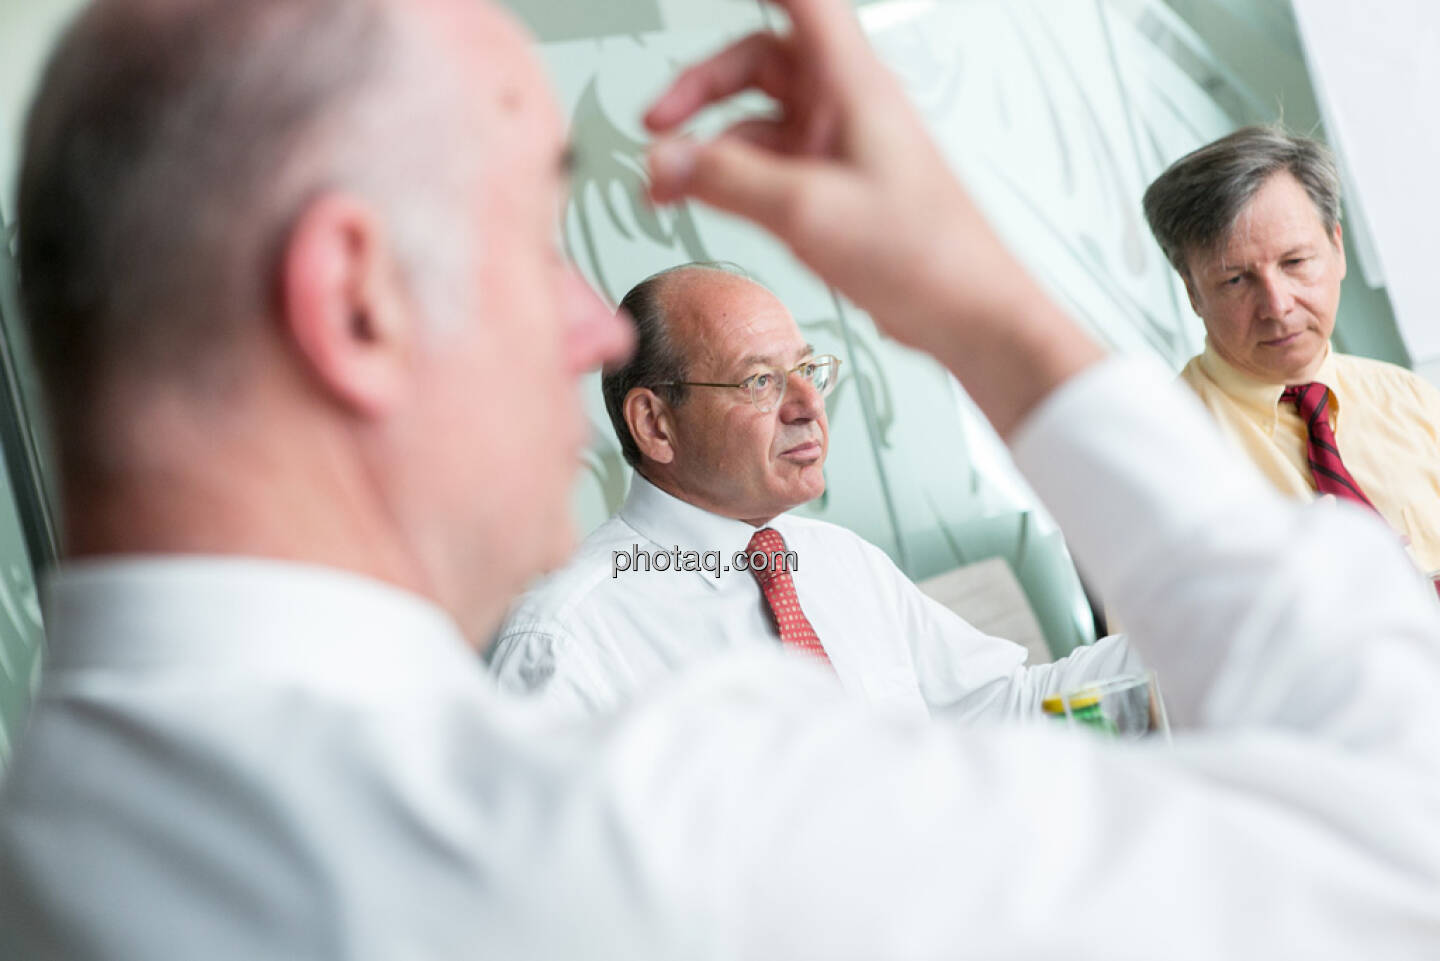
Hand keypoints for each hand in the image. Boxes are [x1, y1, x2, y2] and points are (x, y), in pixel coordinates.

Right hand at [645, 0, 1104, 435]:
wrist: (965, 313)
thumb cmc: (925, 255)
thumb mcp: (809, 212)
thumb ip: (728, 181)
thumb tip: (664, 160)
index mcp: (852, 85)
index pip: (803, 2)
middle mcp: (844, 106)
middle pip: (758, 62)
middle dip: (701, 88)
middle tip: (657, 121)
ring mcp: (836, 148)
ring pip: (755, 121)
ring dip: (708, 145)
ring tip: (668, 182)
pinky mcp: (831, 188)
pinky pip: (767, 167)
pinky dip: (729, 180)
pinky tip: (706, 203)